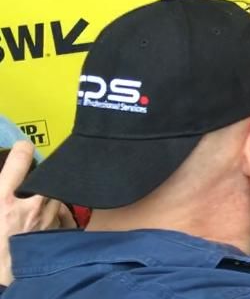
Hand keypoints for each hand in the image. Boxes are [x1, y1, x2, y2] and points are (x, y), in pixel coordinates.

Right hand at [1, 141, 74, 284]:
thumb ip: (0, 188)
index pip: (20, 159)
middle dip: (40, 175)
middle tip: (32, 178)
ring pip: (57, 194)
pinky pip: (64, 213)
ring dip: (50, 194)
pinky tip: (50, 216)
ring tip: (40, 200)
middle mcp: (31, 206)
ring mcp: (48, 219)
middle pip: (45, 175)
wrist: (2, 280)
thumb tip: (5, 175)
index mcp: (4, 200)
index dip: (22, 149)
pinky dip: (58, 212)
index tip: (23, 148)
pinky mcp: (59, 232)